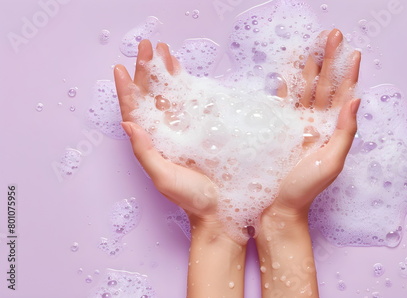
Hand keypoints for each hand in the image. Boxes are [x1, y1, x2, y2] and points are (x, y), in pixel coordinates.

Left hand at [114, 40, 246, 297]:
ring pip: (170, 95)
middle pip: (152, 96)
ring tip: (162, 50)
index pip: (135, 111)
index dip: (126, 90)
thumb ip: (145, 153)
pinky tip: (183, 71)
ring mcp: (184, 129)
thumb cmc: (192, 198)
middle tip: (147, 46)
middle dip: (147, 71)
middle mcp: (166, 133)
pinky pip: (190, 102)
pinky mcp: (203, 129)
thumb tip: (127, 124)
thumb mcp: (164, 178)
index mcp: (153, 143)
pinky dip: (185, 85)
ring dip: (165, 72)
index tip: (120, 68)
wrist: (220, 209)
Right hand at [265, 29, 360, 220]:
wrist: (276, 208)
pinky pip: (283, 102)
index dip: (348, 74)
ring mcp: (295, 125)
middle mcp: (314, 124)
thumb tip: (356, 100)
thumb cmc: (304, 190)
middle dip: (329, 60)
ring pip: (305, 89)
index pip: (342, 96)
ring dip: (310, 67)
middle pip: (323, 85)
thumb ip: (344, 132)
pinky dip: (285, 86)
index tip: (352, 52)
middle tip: (333, 35)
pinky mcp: (278, 129)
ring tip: (314, 46)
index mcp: (329, 130)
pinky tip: (287, 72)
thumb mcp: (331, 163)